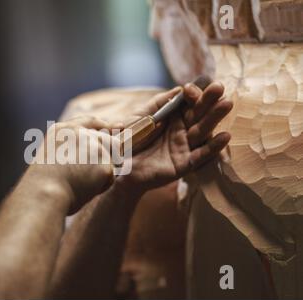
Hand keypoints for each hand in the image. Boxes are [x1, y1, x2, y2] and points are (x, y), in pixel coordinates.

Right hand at [28, 116, 119, 213]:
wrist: (43, 194)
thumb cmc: (42, 183)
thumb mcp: (50, 155)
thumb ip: (69, 148)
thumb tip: (89, 156)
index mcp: (63, 129)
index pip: (90, 121)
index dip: (106, 125)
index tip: (118, 126)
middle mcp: (81, 133)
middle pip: (110, 142)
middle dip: (111, 156)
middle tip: (98, 172)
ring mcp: (94, 147)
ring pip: (113, 161)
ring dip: (102, 173)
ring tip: (81, 182)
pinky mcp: (105, 164)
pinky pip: (109, 179)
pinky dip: (100, 187)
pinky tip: (84, 189)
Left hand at [117, 81, 231, 194]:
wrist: (119, 167)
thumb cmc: (130, 140)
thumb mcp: (140, 117)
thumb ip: (158, 103)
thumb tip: (180, 89)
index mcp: (173, 118)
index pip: (188, 103)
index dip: (191, 95)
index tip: (189, 88)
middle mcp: (183, 131)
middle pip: (199, 114)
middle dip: (209, 100)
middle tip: (219, 86)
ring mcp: (185, 147)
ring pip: (202, 131)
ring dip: (214, 118)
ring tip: (226, 104)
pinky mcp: (184, 164)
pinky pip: (200, 156)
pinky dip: (212, 147)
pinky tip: (224, 136)